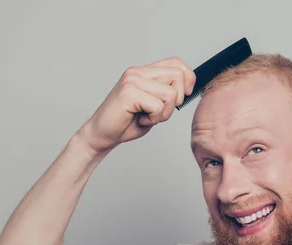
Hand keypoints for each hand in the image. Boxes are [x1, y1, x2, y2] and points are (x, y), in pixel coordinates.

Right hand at [81, 57, 195, 153]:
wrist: (102, 134)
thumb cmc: (128, 122)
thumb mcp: (154, 105)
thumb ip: (167, 94)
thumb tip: (189, 88)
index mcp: (144, 72)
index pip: (176, 63)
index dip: (188, 78)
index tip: (185, 95)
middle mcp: (138, 72)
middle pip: (177, 76)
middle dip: (177, 100)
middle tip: (161, 111)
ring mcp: (132, 81)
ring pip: (170, 94)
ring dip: (164, 113)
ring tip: (148, 117)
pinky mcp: (128, 93)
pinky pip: (158, 106)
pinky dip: (154, 119)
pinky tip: (140, 120)